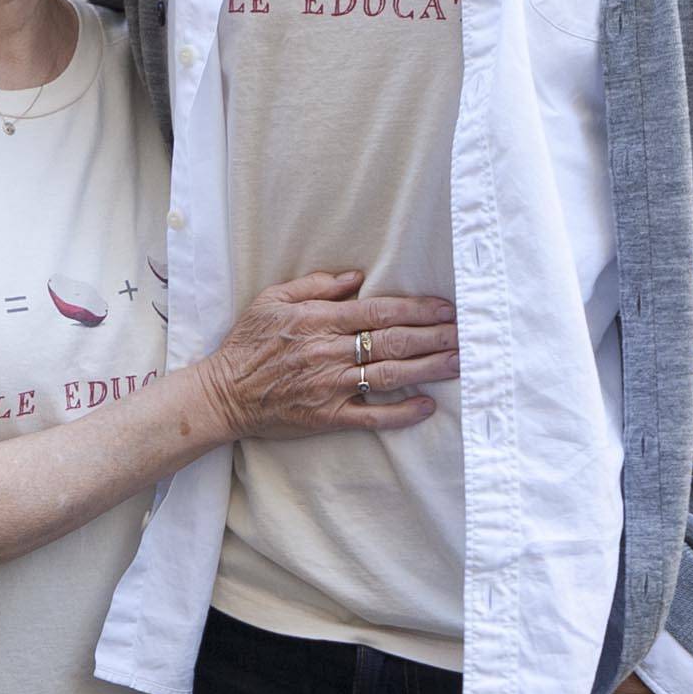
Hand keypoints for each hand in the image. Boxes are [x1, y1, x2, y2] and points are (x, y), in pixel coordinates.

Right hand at [197, 271, 457, 442]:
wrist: (223, 393)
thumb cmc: (247, 344)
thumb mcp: (273, 300)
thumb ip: (316, 285)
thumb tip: (357, 277)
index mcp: (320, 320)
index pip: (381, 311)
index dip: (418, 310)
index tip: (448, 308)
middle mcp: (330, 352)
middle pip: (394, 342)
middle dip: (436, 336)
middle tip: (470, 334)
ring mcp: (331, 386)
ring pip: (391, 376)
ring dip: (430, 369)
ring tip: (461, 363)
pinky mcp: (328, 416)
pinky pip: (372, 416)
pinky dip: (401, 413)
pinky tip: (427, 406)